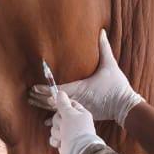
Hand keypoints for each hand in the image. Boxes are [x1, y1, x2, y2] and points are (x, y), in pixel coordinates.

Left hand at [29, 30, 143, 123]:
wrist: (125, 106)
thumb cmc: (117, 86)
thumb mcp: (110, 65)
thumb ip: (104, 48)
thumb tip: (101, 31)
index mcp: (81, 88)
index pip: (57, 90)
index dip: (44, 89)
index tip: (33, 87)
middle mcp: (78, 101)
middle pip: (53, 102)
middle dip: (40, 98)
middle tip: (28, 94)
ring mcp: (80, 110)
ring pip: (58, 111)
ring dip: (45, 107)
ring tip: (33, 102)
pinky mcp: (83, 115)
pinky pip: (66, 119)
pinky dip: (55, 119)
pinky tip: (46, 122)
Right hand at [47, 88, 104, 153]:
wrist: (78, 151)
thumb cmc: (76, 131)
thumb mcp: (70, 114)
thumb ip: (63, 103)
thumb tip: (60, 92)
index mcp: (79, 113)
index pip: (68, 104)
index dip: (59, 103)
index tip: (50, 101)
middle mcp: (74, 122)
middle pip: (58, 116)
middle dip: (58, 122)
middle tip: (63, 125)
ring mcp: (68, 132)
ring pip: (55, 127)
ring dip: (57, 132)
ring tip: (64, 136)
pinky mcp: (63, 142)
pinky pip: (53, 138)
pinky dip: (56, 141)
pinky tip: (60, 143)